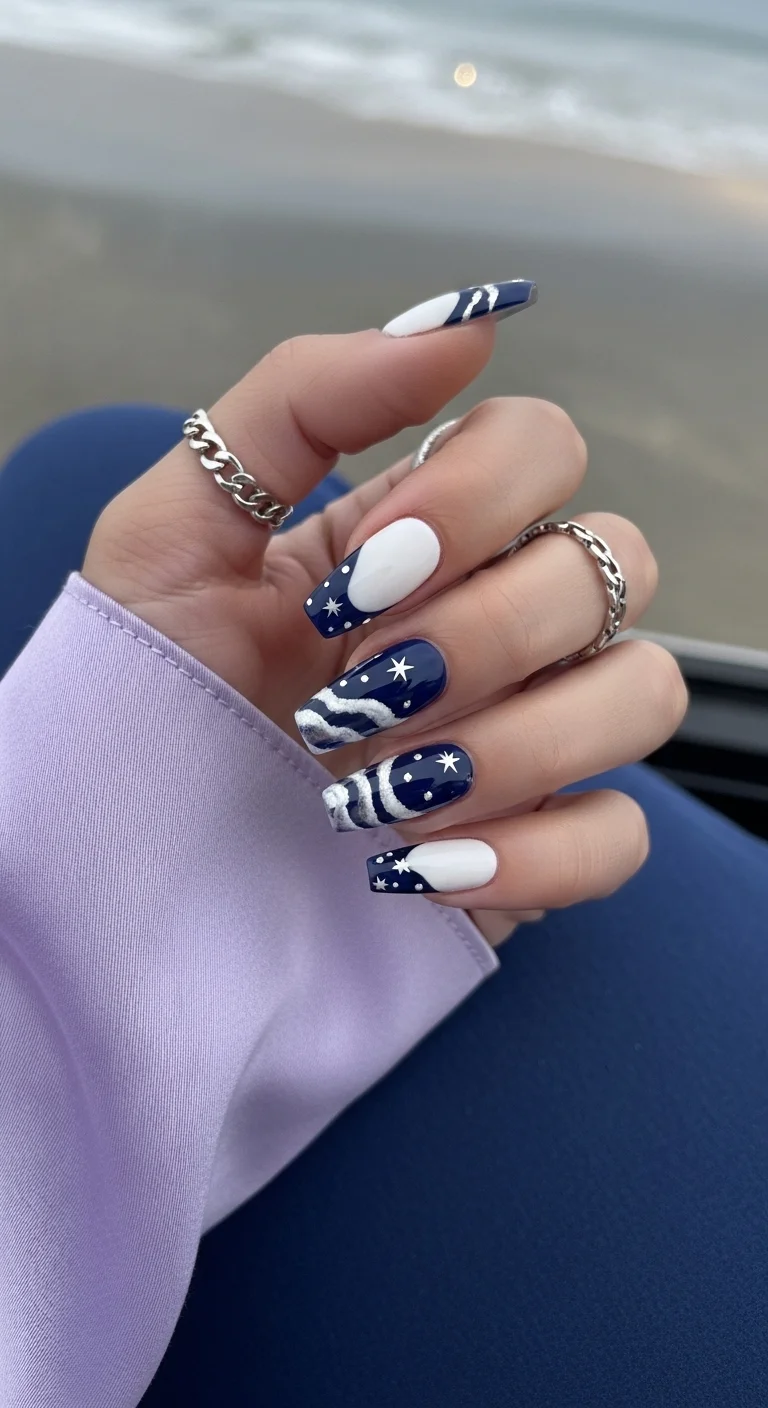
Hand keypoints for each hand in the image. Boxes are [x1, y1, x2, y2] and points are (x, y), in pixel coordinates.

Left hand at [83, 312, 685, 934]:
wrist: (121, 847)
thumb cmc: (143, 684)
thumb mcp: (181, 523)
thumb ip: (306, 400)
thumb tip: (469, 319)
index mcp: (424, 530)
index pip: (544, 447)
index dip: (475, 503)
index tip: (361, 578)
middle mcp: (499, 616)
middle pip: (610, 564)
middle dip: (480, 633)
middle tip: (357, 692)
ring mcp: (530, 730)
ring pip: (644, 691)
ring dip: (515, 743)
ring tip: (383, 789)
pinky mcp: (536, 846)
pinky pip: (617, 833)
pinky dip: (534, 853)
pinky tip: (418, 866)